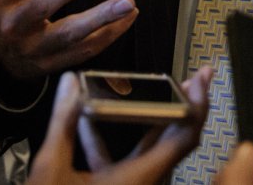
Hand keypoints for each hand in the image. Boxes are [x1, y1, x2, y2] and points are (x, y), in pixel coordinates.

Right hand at [0, 0, 137, 79]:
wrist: (4, 57)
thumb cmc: (16, 3)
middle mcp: (15, 23)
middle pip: (43, 5)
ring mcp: (33, 48)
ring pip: (68, 34)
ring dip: (101, 18)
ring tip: (128, 2)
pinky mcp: (53, 64)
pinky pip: (85, 50)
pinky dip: (110, 34)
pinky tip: (129, 17)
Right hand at [28, 67, 211, 184]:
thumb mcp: (51, 169)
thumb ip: (63, 123)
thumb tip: (69, 81)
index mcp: (139, 178)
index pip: (184, 139)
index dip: (197, 107)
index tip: (200, 80)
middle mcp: (144, 182)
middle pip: (176, 141)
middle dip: (185, 107)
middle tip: (193, 77)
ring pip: (152, 149)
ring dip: (152, 120)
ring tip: (150, 87)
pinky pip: (125, 161)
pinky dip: (112, 140)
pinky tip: (85, 123)